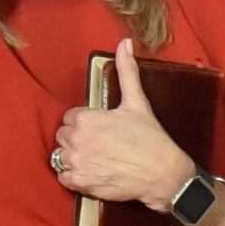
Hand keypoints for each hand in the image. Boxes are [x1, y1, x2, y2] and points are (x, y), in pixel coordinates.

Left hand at [51, 38, 201, 210]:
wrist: (163, 174)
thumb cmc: (150, 138)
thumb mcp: (137, 102)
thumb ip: (126, 71)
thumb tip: (125, 42)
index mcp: (85, 117)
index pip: (70, 118)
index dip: (86, 124)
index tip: (102, 131)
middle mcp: (76, 139)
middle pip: (63, 137)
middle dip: (78, 141)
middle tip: (101, 146)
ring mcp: (76, 162)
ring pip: (61, 157)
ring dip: (74, 159)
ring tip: (96, 160)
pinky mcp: (79, 182)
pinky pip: (64, 178)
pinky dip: (75, 178)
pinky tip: (92, 174)